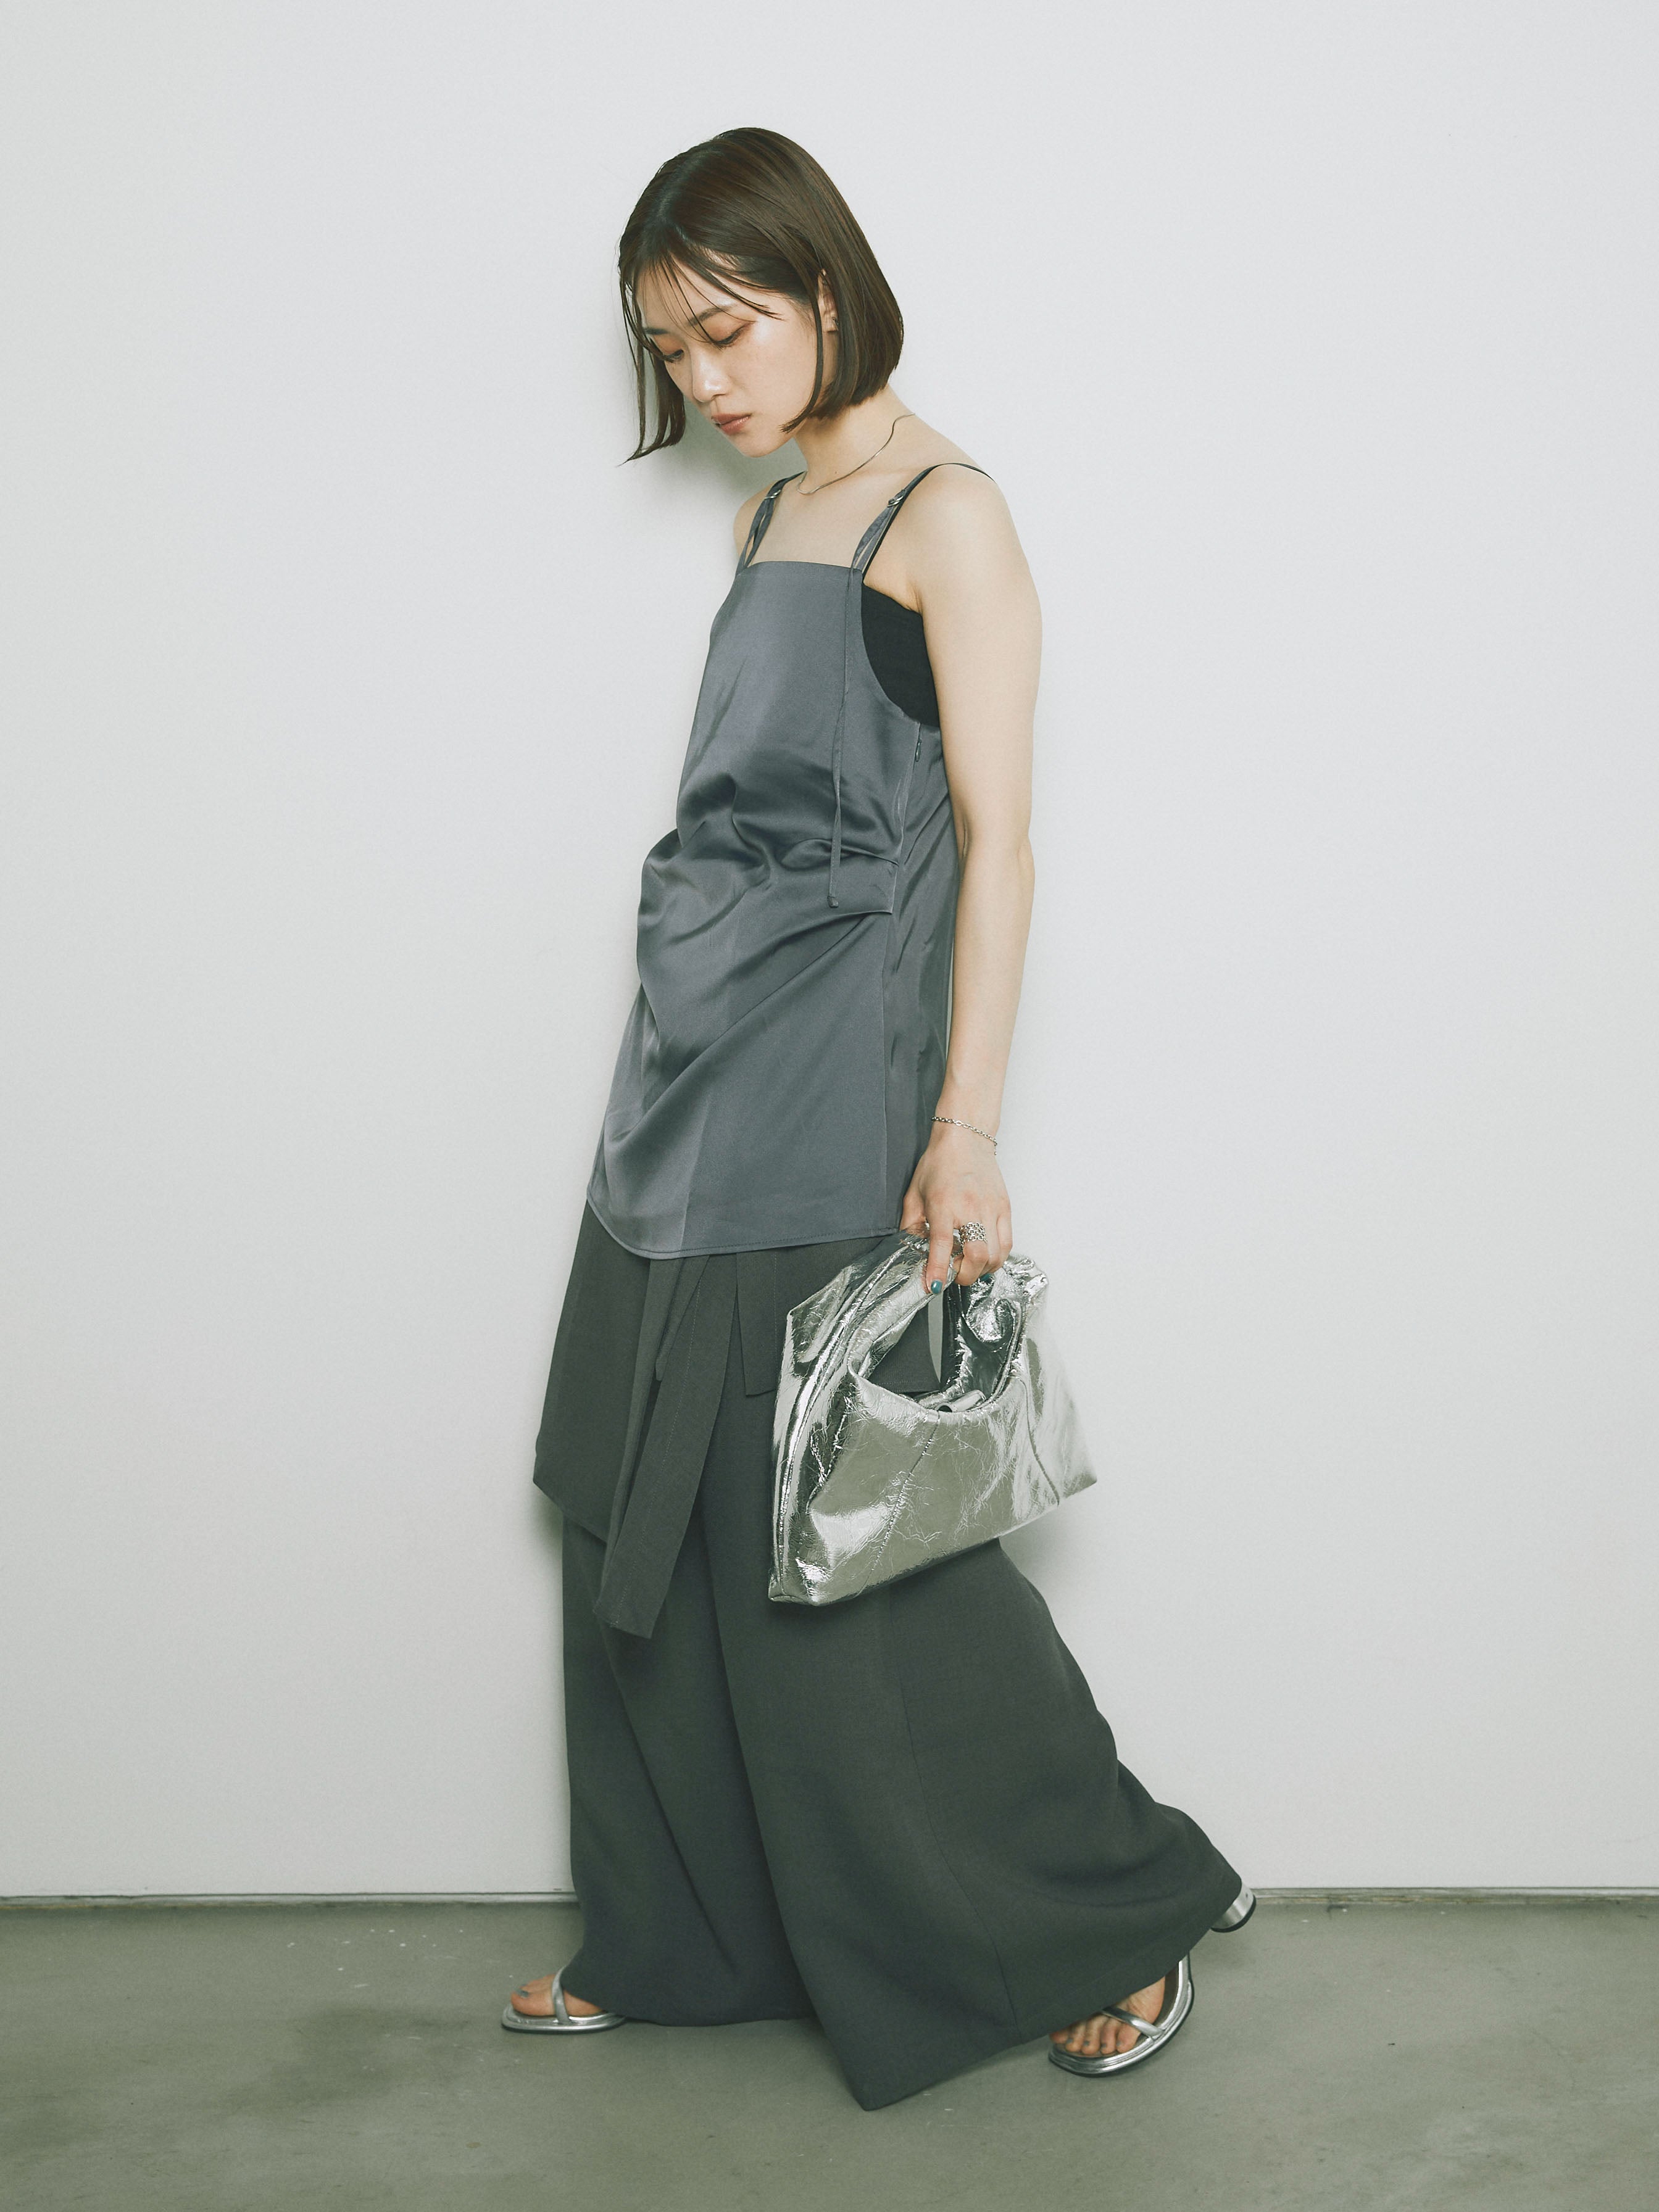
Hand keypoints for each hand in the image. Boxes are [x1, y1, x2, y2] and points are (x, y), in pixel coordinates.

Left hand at [899, 1124, 1011, 1290]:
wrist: (966, 1139)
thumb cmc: (939, 1163)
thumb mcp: (914, 1194)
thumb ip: (910, 1225)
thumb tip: (912, 1250)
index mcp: (944, 1204)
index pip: (942, 1244)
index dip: (937, 1270)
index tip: (933, 1286)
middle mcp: (971, 1208)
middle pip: (977, 1255)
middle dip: (964, 1274)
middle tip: (952, 1274)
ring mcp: (992, 1209)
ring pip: (996, 1254)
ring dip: (981, 1269)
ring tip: (968, 1264)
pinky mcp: (1005, 1209)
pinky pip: (1007, 1243)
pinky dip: (996, 1257)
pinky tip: (983, 1255)